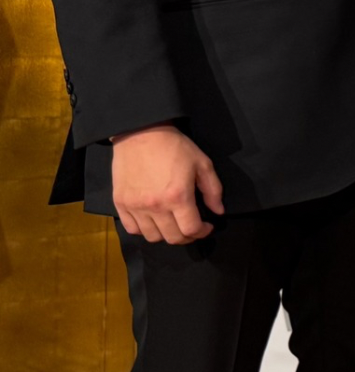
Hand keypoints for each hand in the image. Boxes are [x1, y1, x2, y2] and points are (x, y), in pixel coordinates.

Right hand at [110, 124, 223, 243]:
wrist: (140, 133)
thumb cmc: (174, 147)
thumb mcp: (202, 163)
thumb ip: (213, 190)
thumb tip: (218, 211)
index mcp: (178, 197)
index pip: (191, 230)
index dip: (202, 232)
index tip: (207, 227)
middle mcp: (155, 206)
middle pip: (172, 238)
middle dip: (187, 236)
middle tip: (192, 228)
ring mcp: (135, 206)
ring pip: (151, 236)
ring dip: (165, 234)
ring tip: (172, 224)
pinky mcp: (120, 202)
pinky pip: (131, 228)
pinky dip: (143, 229)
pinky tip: (152, 220)